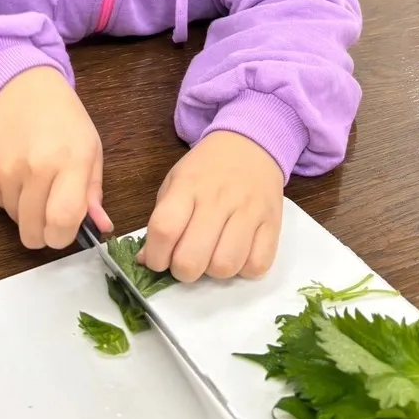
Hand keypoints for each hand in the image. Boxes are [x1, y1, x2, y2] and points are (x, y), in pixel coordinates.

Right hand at [0, 67, 111, 248]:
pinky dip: (11, 199)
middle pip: (34, 232)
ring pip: (17, 221)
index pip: (62, 220)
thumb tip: (101, 228)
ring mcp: (7, 170)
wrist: (20, 87)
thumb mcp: (91, 149)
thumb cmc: (64, 119)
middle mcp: (36, 167)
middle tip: (52, 212)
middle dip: (45, 232)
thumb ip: (94, 192)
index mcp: (71, 160)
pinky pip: (0, 206)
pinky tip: (20, 173)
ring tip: (37, 182)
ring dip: (28, 212)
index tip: (66, 231)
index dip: (64, 236)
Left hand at [139, 131, 283, 282]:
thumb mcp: (175, 182)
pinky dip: (244, 270)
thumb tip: (146, 260)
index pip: (164, 230)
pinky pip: (258, 265)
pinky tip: (237, 255)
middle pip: (192, 258)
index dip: (155, 256)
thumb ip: (161, 221)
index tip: (157, 260)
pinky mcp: (272, 223)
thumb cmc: (207, 169)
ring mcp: (248, 211)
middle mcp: (218, 199)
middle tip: (185, 262)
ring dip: (214, 273)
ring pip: (225, 266)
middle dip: (183, 271)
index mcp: (187, 186)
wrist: (250, 145)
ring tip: (212, 257)